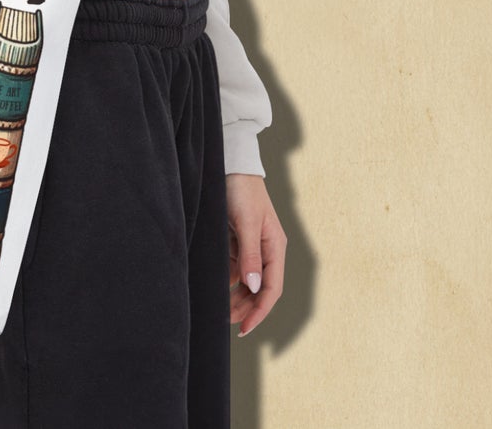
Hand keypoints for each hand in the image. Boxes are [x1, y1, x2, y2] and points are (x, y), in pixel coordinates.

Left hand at [226, 172, 285, 336]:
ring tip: (221, 310)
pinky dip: (227, 280)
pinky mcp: (237, 240)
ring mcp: (251, 246)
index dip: (259, 310)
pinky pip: (234, 267)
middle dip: (245, 307)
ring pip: (246, 281)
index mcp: (275, 247)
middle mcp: (265, 250)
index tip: (245, 327)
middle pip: (259, 288)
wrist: (230, 165)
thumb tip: (255, 287)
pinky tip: (216, 288)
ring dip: (236, 296)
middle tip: (227, 322)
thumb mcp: (247, 222)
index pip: (271, 288)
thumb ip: (250, 255)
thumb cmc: (242, 190)